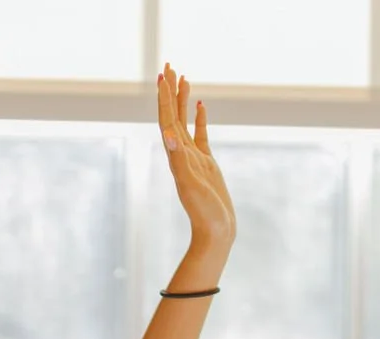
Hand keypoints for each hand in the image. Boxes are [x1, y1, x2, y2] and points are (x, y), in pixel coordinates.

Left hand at [158, 63, 236, 257]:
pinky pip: (200, 134)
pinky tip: (200, 105)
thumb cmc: (204, 212)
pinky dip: (199, 118)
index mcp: (175, 155)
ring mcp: (193, 157)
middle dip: (169, 90)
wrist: (216, 231)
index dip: (164, 97)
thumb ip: (179, 160)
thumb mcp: (191, 185)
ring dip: (181, 99)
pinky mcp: (206, 163)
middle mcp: (180, 154)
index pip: (167, 120)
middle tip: (168, 65)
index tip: (163, 74)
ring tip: (182, 77)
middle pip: (171, 115)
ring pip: (184, 121)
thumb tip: (169, 134)